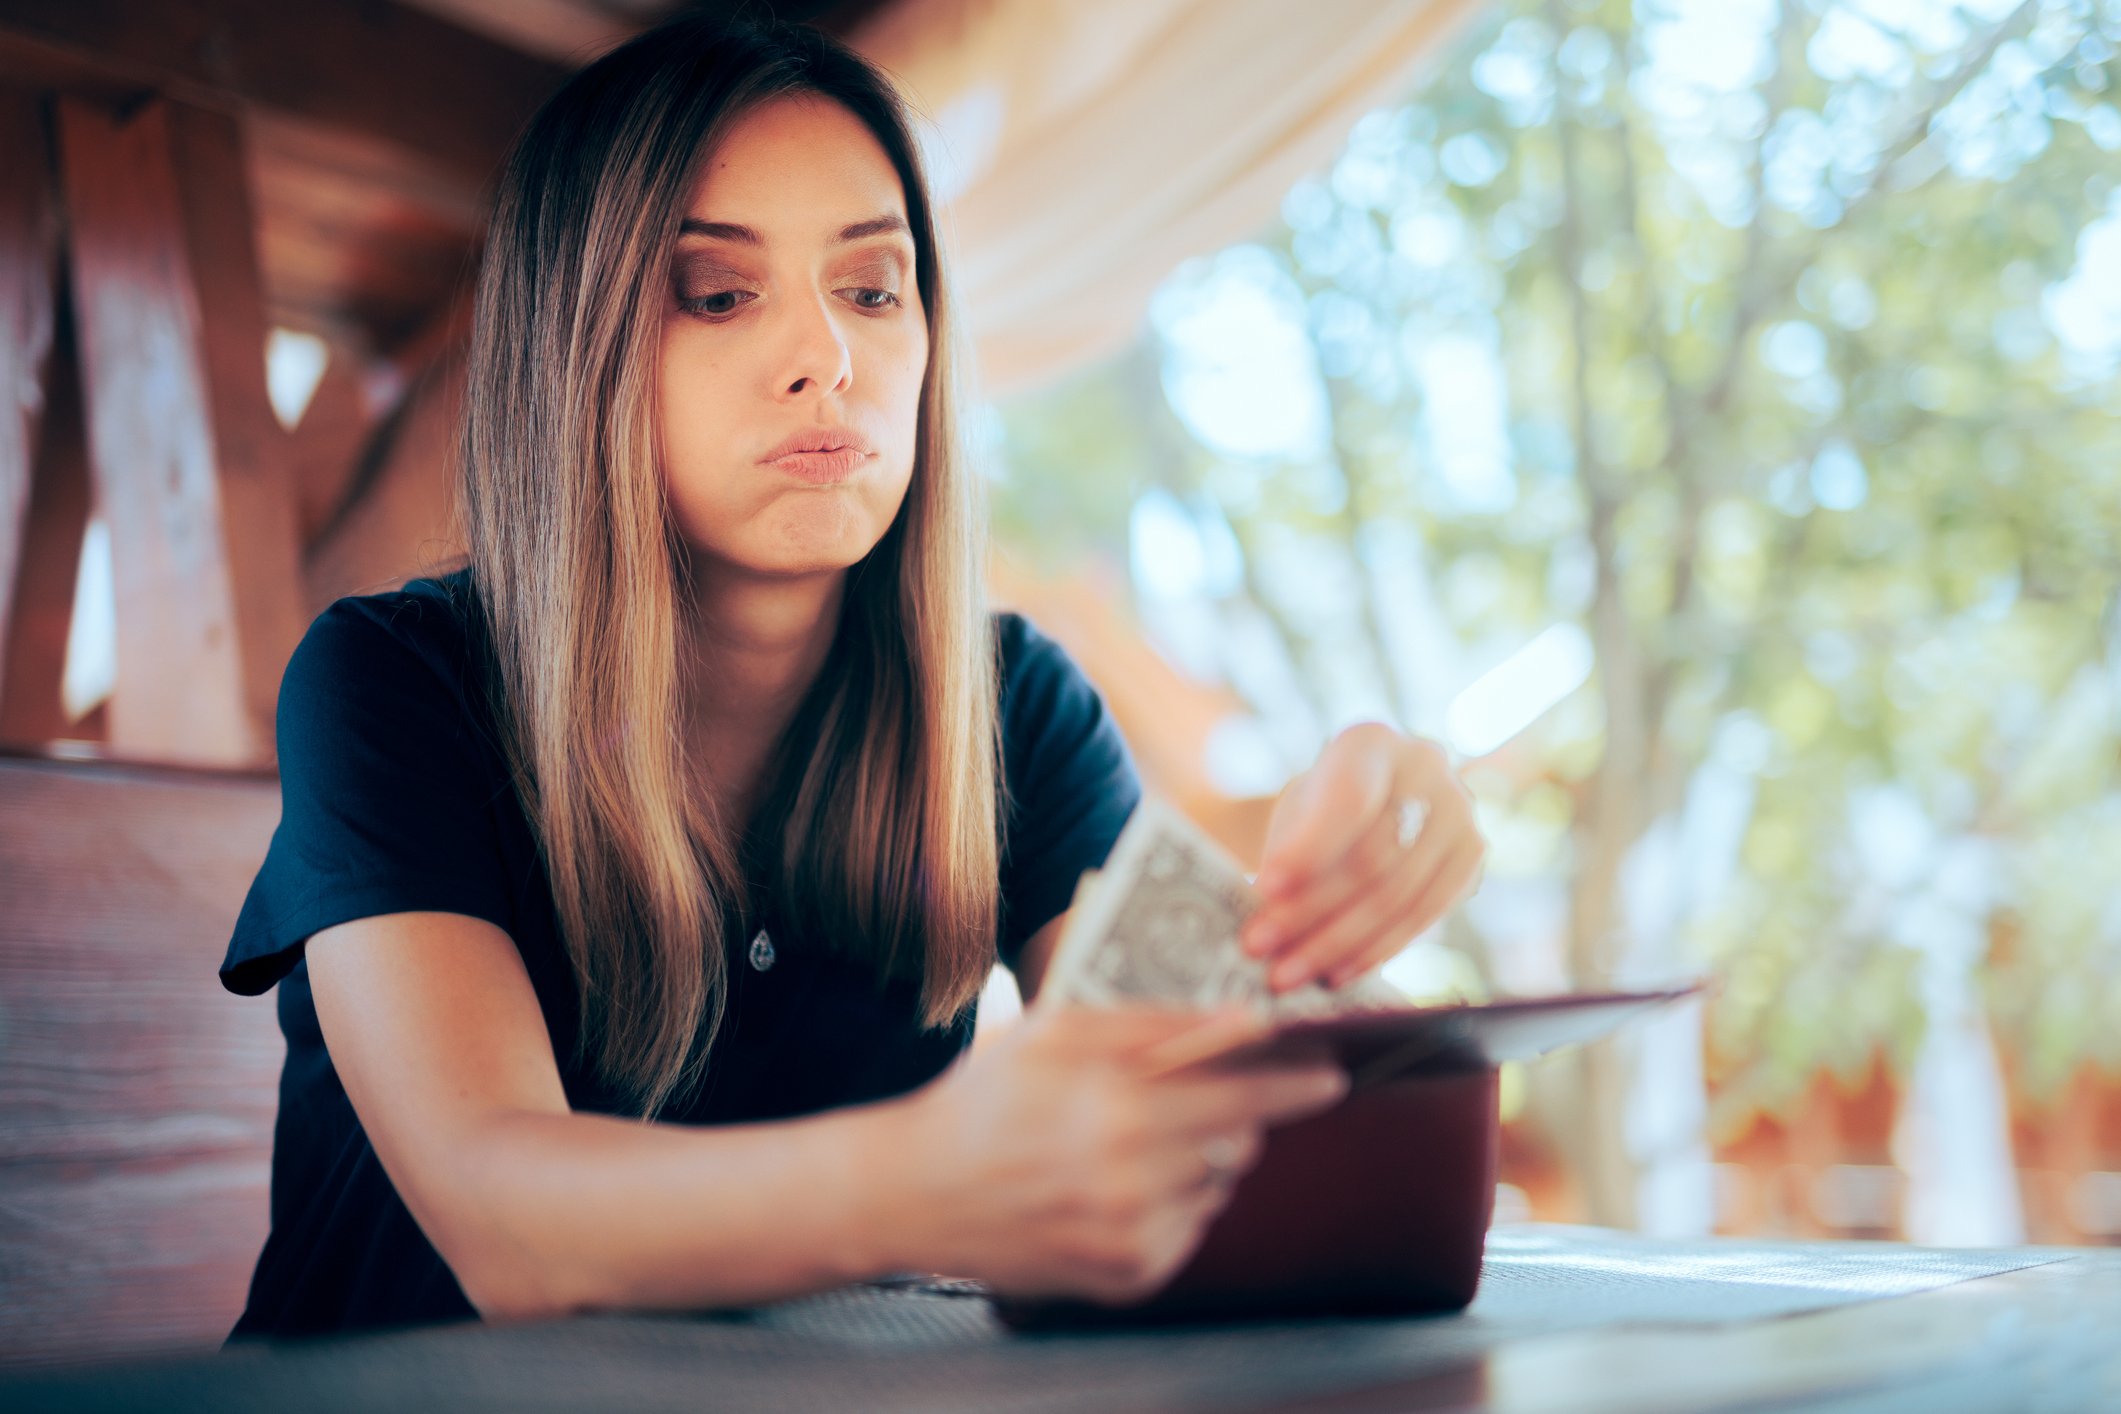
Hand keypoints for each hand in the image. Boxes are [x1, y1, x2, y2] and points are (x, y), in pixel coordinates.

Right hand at [892, 1004, 1345, 1303]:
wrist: (919, 1191)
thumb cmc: (990, 1094)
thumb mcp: (1060, 1030)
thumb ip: (1154, 1023)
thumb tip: (1243, 1020)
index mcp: (1120, 1110)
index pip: (1246, 1096)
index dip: (1296, 1083)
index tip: (1332, 1074)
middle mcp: (1133, 1181)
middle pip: (1241, 1142)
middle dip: (1233, 1114)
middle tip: (1191, 1096)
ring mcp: (1131, 1237)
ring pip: (1217, 1185)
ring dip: (1199, 1159)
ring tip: (1131, 1140)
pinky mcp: (1127, 1277)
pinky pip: (1189, 1228)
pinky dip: (1171, 1203)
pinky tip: (1116, 1183)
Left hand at [1239, 723, 1484, 992]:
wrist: (1373, 808)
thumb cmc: (1319, 813)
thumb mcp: (1294, 815)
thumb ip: (1286, 856)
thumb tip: (1263, 923)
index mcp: (1370, 742)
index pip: (1346, 800)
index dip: (1308, 848)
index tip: (1264, 890)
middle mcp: (1425, 767)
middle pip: (1372, 856)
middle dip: (1310, 910)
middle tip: (1259, 947)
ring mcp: (1459, 812)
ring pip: (1399, 894)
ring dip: (1338, 942)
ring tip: (1288, 973)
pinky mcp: (1471, 858)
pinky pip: (1424, 916)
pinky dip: (1376, 950)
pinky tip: (1335, 973)